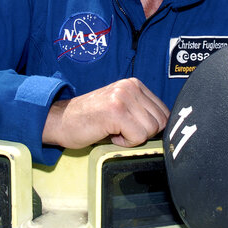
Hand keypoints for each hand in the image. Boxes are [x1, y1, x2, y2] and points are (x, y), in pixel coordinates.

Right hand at [42, 78, 168, 149]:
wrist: (60, 121)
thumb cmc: (89, 119)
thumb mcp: (120, 107)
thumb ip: (141, 111)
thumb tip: (167, 128)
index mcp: (134, 84)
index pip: (164, 112)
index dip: (150, 127)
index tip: (130, 127)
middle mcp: (130, 87)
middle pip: (161, 121)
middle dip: (143, 133)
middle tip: (121, 130)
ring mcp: (123, 97)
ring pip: (151, 130)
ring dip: (133, 138)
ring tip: (114, 130)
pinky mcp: (116, 111)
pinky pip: (138, 136)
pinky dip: (125, 142)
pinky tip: (110, 134)